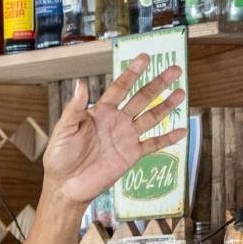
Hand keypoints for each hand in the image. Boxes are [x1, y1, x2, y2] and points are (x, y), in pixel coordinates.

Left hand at [42, 55, 187, 206]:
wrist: (66, 185)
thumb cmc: (60, 156)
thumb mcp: (64, 129)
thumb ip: (75, 108)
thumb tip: (80, 83)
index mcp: (100, 112)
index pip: (120, 88)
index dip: (132, 73)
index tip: (145, 58)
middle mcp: (116, 121)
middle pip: (142, 98)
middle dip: (158, 84)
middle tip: (175, 70)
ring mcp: (126, 138)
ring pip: (151, 118)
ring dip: (166, 106)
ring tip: (182, 92)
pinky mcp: (131, 155)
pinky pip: (153, 144)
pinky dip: (167, 138)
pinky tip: (181, 130)